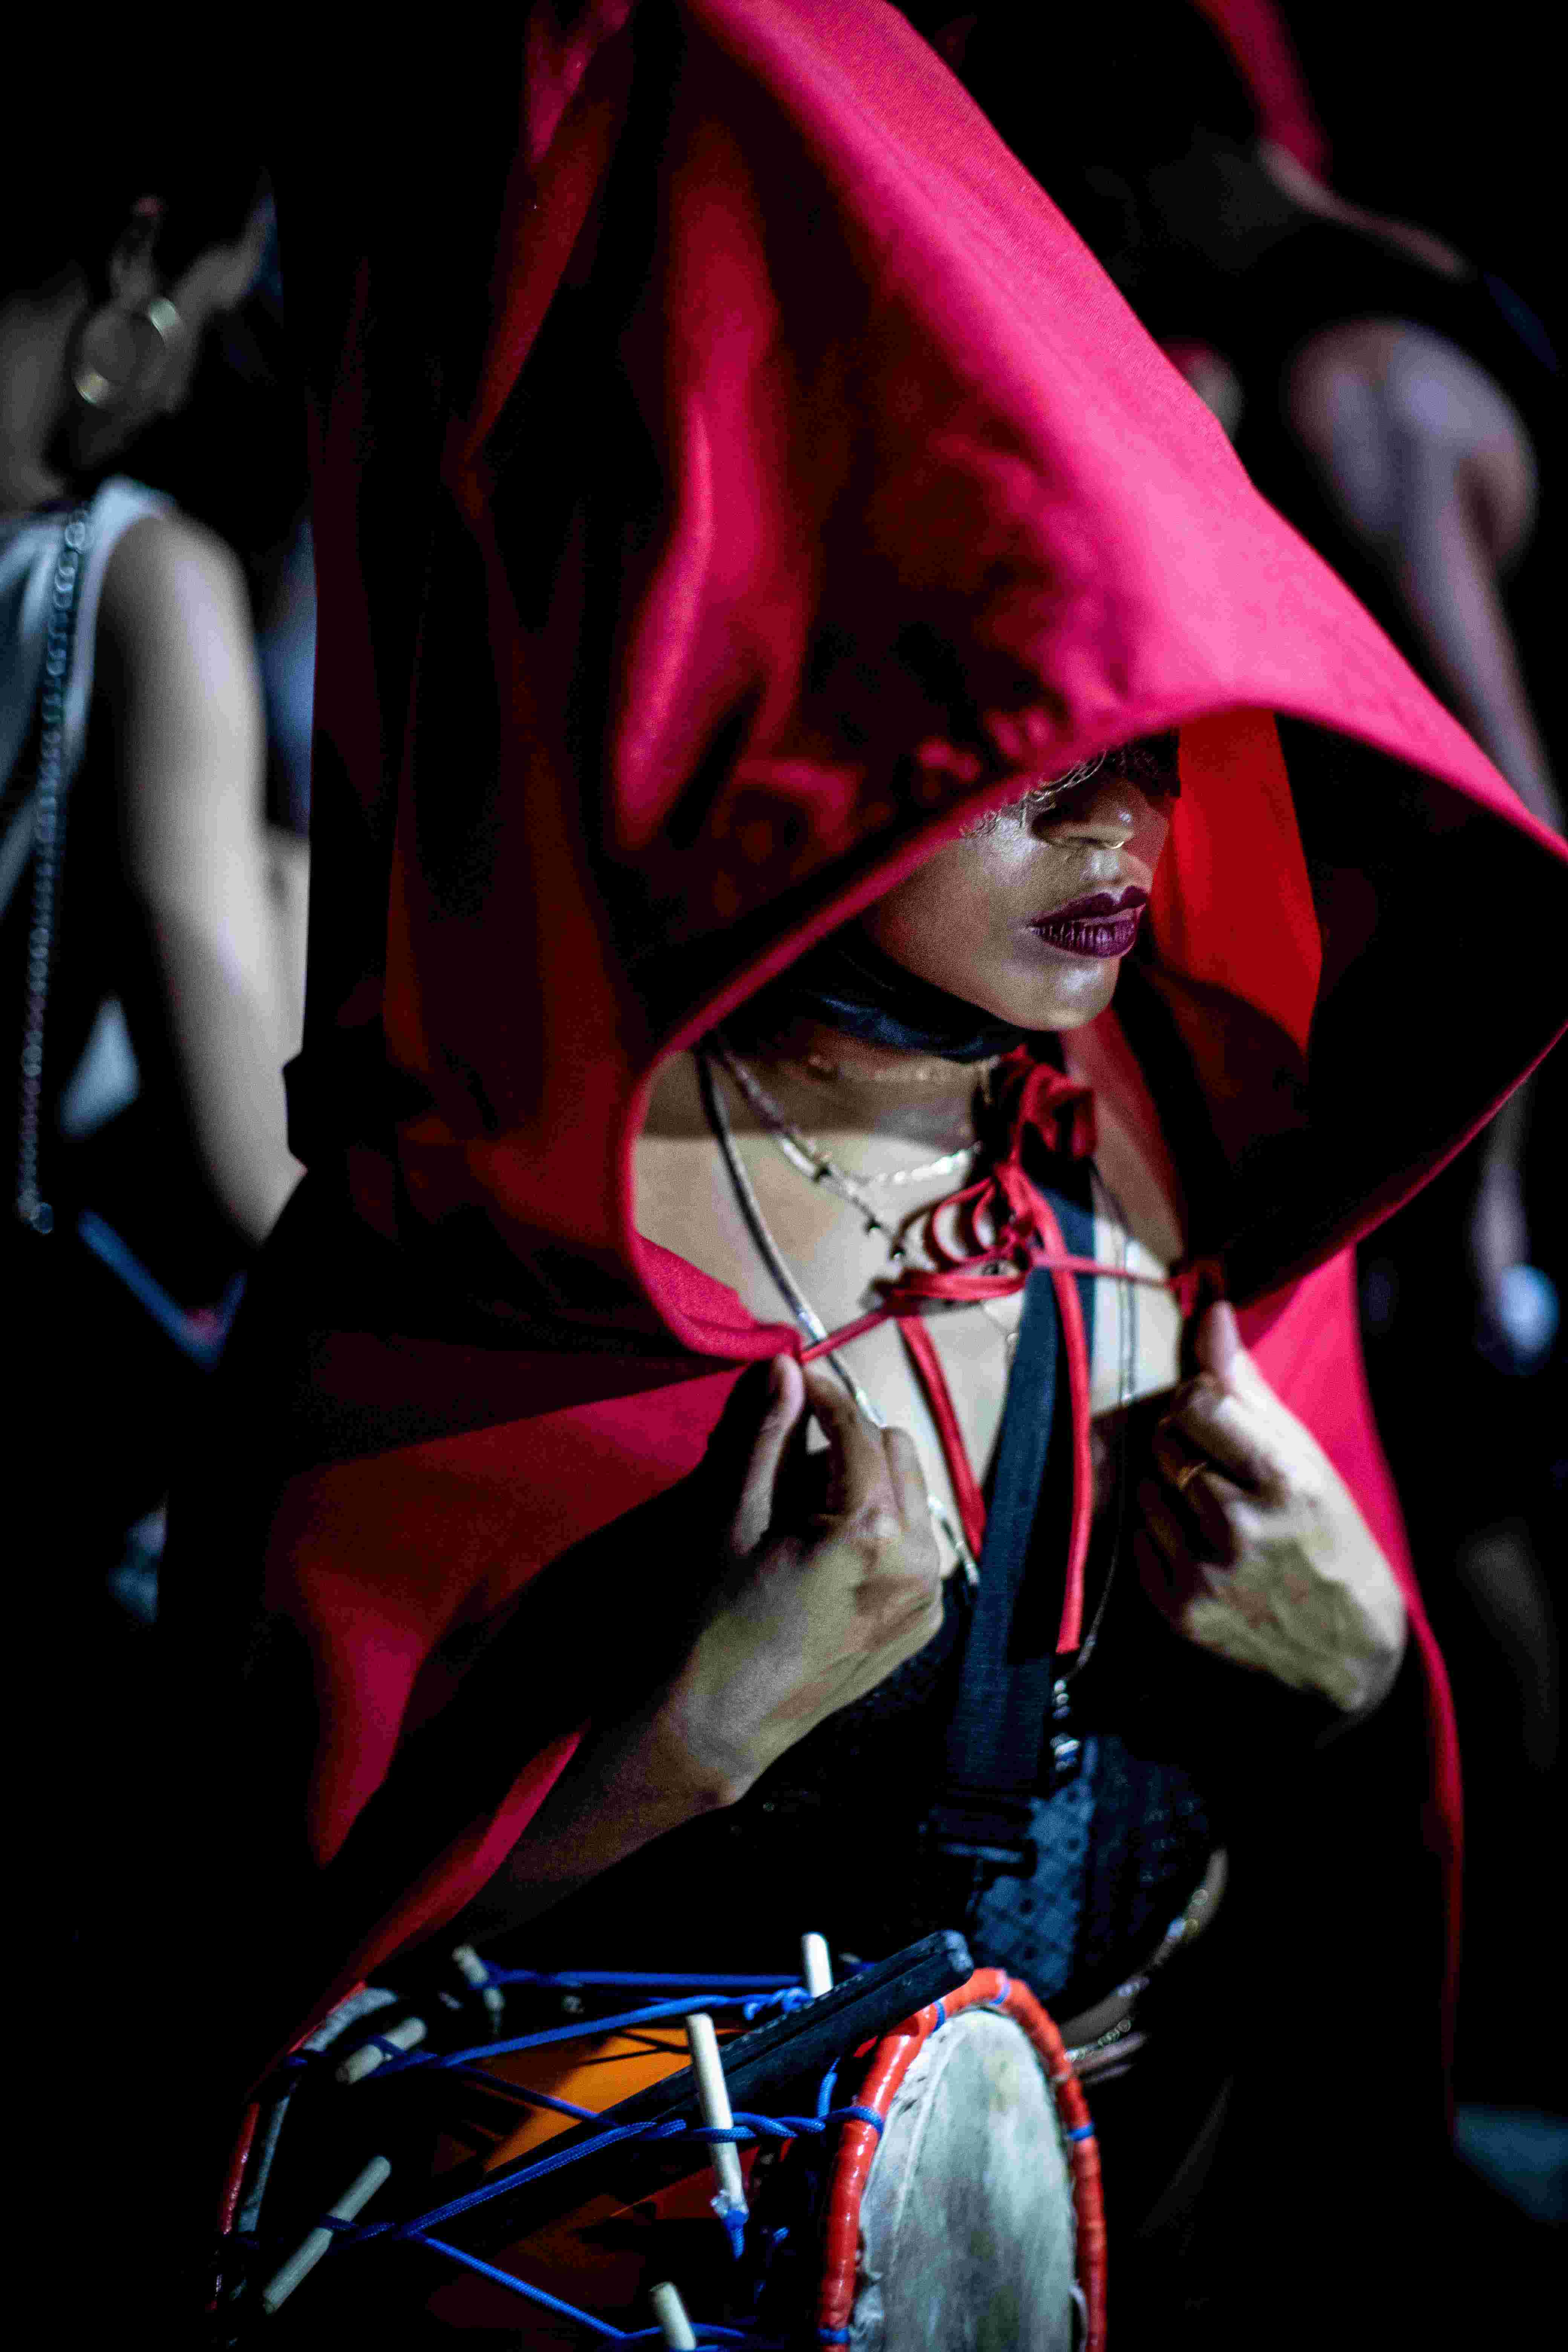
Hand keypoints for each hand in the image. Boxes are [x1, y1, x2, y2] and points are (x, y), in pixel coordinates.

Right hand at [656, 1357, 942, 1802]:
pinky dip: (884, 1531)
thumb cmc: (719, 1619)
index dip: (822, 1395)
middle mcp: (919, 1564)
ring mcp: (928, 1598)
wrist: (726, 1718)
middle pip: (895, 1451)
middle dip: (849, 1443)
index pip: (856, 1429)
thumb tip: (784, 1366)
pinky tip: (834, 1551)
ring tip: (812, 1511)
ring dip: (869, 1483)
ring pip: (912, 1495)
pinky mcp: (925, 1622)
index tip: (795, 1377)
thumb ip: (769, 1436)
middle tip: (794, 1465)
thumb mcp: (737, 1518)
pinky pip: (919, 1545)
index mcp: (872, 1533)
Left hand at [1136, 1304, 1406, 1714]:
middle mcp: (1242, 1528)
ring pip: (1144, 1487)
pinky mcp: (1179, 1610)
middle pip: (1165, 1441)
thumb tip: (1209, 1309)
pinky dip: (1160, 1533)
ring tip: (1211, 1508)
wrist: (1349, 1654)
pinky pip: (1138, 1537)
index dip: (1200, 1400)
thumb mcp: (1307, 1460)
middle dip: (1183, 1441)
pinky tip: (1199, 1545)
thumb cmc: (1332, 1540)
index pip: (1198, 1403)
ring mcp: (1206, 1574)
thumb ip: (1249, 1386)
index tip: (1217, 1414)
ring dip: (1167, 1487)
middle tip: (1216, 1465)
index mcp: (1286, 1482)